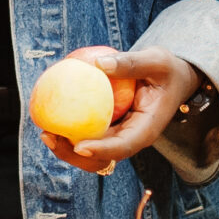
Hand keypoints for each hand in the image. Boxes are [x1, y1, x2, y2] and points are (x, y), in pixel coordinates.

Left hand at [43, 47, 204, 173]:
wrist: (173, 78)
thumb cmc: (167, 70)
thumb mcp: (157, 60)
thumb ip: (131, 62)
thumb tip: (98, 63)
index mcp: (146, 130)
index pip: (123, 147)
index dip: (101, 150)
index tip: (79, 145)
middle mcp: (130, 138)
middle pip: (101, 158)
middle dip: (72, 154)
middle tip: (50, 135)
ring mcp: (118, 135)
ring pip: (89, 153)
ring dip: (65, 147)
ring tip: (45, 131)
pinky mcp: (108, 128)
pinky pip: (86, 134)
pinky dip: (68, 130)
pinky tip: (50, 116)